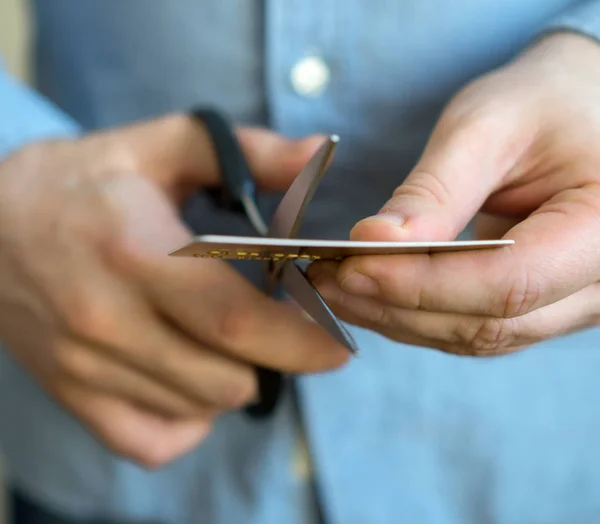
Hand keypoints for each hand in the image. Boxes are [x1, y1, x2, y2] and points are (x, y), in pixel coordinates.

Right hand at [0, 115, 347, 467]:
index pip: (235, 323)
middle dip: (276, 360)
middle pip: (226, 378)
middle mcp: (106, 320)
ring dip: (233, 379)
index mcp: (135, 252)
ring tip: (227, 337)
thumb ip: (249, 151)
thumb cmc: (85, 181)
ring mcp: (83, 366)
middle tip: (281, 326)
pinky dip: (188, 419)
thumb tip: (321, 153)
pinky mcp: (71, 393)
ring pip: (198, 408)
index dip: (301, 342)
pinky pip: (151, 440)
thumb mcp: (162, 146)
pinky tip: (189, 376)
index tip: (338, 345)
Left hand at [308, 32, 599, 355]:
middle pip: (488, 323)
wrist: (576, 114)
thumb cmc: (544, 104)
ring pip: (476, 336)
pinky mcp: (536, 305)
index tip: (350, 267)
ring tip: (336, 286)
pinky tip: (371, 293)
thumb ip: (436, 190)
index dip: (422, 284)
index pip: (508, 282)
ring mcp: (571, 303)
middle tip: (328, 278)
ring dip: (398, 318)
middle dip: (398, 306)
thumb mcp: (490, 126)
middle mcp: (599, 284)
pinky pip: (472, 328)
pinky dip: (415, 316)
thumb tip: (373, 242)